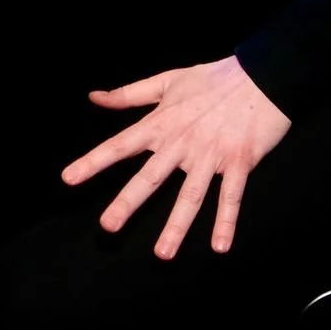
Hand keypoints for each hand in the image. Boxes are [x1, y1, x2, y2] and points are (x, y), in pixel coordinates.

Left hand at [60, 55, 291, 258]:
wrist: (261, 76)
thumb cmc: (212, 78)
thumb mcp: (166, 80)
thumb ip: (128, 94)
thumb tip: (93, 97)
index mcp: (161, 124)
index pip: (119, 145)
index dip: (93, 162)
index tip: (69, 179)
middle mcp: (181, 143)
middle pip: (150, 177)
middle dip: (127, 202)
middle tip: (107, 226)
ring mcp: (211, 155)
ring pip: (190, 195)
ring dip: (176, 226)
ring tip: (162, 254)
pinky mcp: (239, 163)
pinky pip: (231, 197)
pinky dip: (225, 221)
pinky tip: (218, 247)